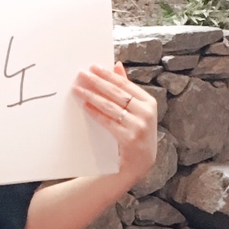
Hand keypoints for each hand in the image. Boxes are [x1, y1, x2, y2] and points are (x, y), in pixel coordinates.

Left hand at [74, 63, 158, 185]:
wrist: (140, 162)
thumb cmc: (137, 132)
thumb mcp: (137, 110)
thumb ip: (127, 89)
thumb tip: (116, 66)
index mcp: (149, 102)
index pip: (125, 84)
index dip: (108, 75)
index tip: (93, 67)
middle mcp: (146, 113)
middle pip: (117, 93)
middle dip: (97, 82)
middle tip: (81, 74)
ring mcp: (138, 126)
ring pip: (111, 107)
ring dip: (92, 96)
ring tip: (78, 89)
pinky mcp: (129, 138)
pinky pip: (108, 122)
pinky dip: (95, 113)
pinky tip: (85, 106)